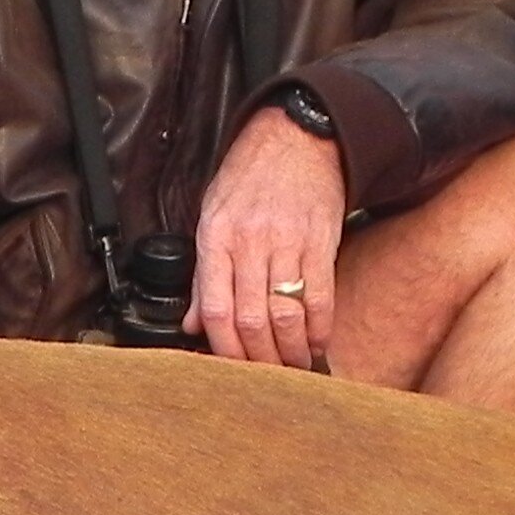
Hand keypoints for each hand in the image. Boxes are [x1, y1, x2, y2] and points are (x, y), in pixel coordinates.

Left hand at [189, 109, 347, 367]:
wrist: (295, 138)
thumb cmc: (249, 177)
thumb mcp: (212, 216)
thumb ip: (205, 273)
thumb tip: (193, 322)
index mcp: (216, 238)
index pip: (216, 308)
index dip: (224, 348)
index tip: (231, 368)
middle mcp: (250, 242)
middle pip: (250, 318)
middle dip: (258, 358)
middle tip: (264, 377)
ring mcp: (287, 241)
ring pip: (285, 312)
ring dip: (289, 350)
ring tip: (291, 366)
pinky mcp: (321, 240)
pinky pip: (321, 294)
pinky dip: (319, 327)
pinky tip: (316, 342)